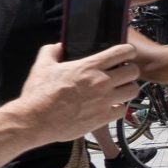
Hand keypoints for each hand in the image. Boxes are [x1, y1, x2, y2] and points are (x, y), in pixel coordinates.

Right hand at [16, 42, 141, 143]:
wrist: (33, 121)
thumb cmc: (37, 94)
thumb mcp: (42, 66)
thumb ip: (51, 51)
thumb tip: (59, 46)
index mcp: (89, 67)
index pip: (124, 51)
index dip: (128, 51)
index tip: (126, 55)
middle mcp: (101, 82)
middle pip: (134, 71)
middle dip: (129, 71)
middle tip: (121, 74)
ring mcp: (104, 100)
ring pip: (133, 90)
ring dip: (127, 89)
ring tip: (117, 91)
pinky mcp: (103, 117)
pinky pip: (123, 110)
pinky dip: (118, 108)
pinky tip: (108, 107)